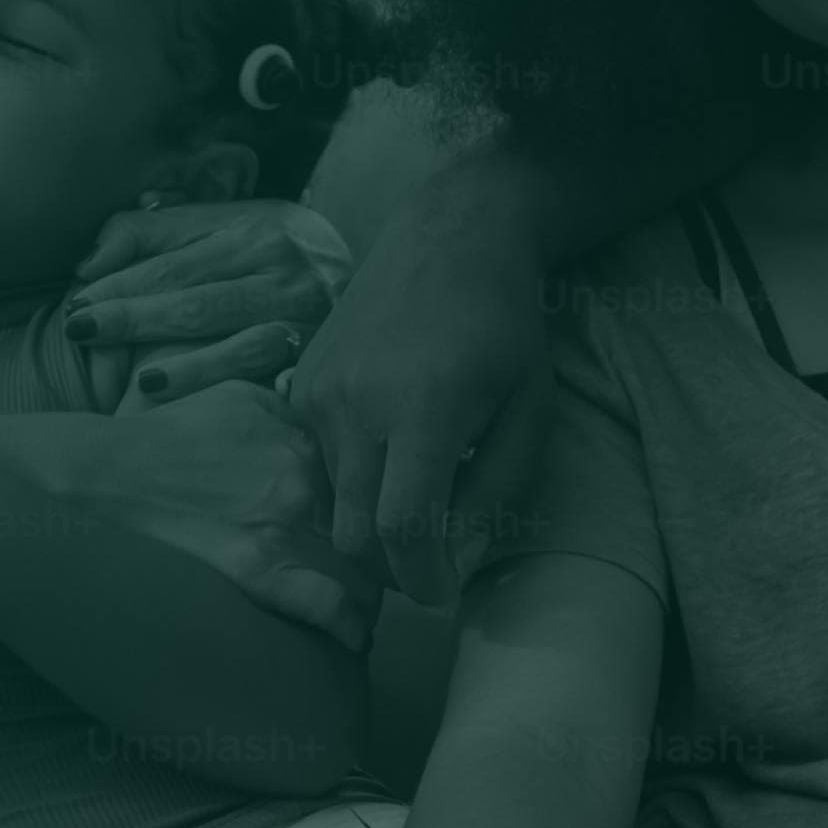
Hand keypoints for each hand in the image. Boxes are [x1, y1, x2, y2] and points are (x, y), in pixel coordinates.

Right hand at [27, 382, 377, 647]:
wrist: (100, 475)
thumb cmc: (165, 437)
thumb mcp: (239, 400)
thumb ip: (293, 413)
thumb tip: (335, 429)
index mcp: (305, 436)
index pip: (382, 480)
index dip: (391, 507)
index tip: (393, 527)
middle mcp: (303, 479)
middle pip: (380, 528)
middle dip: (392, 554)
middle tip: (396, 575)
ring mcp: (281, 527)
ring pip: (366, 570)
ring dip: (376, 594)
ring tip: (373, 609)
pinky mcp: (255, 572)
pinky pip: (331, 608)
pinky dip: (350, 627)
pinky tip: (353, 637)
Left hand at [68, 200, 351, 407]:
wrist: (385, 277)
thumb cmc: (279, 255)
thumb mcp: (225, 224)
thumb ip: (153, 234)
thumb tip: (87, 264)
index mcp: (258, 231)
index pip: (175, 263)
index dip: (120, 286)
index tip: (76, 308)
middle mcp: (289, 272)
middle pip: (200, 302)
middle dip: (136, 319)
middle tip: (80, 334)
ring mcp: (313, 320)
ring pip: (244, 346)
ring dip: (191, 368)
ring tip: (141, 383)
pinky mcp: (326, 360)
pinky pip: (282, 381)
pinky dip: (248, 393)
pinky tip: (215, 408)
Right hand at [289, 155, 550, 605]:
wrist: (452, 235)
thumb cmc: (506, 323)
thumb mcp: (529, 410)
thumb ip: (494, 491)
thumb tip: (452, 560)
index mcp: (421, 410)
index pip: (401, 532)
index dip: (421, 580)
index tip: (442, 592)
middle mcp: (355, 404)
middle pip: (354, 534)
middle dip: (392, 568)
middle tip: (432, 560)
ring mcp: (317, 393)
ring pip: (334, 502)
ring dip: (372, 517)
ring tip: (420, 491)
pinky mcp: (299, 386)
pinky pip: (318, 463)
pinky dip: (353, 476)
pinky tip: (391, 445)